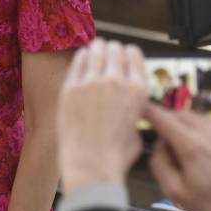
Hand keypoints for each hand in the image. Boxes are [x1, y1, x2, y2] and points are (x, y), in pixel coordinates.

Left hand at [57, 39, 148, 193]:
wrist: (92, 163)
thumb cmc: (115, 153)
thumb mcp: (138, 127)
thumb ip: (135, 109)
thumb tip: (130, 105)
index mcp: (139, 90)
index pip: (134, 56)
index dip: (128, 53)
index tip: (123, 53)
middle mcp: (117, 81)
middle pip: (115, 50)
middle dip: (112, 49)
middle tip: (107, 48)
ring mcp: (92, 82)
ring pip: (96, 51)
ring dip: (97, 48)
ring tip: (95, 48)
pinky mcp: (71, 87)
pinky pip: (78, 62)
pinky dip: (81, 57)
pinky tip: (81, 56)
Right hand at [146, 105, 210, 210]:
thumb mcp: (175, 192)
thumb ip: (159, 164)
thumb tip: (159, 144)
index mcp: (191, 145)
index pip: (162, 117)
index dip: (146, 111)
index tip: (137, 110)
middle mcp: (209, 131)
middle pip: (178, 114)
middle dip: (166, 121)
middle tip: (164, 143)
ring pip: (195, 118)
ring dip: (184, 127)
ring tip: (186, 151)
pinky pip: (210, 125)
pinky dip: (199, 132)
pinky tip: (204, 154)